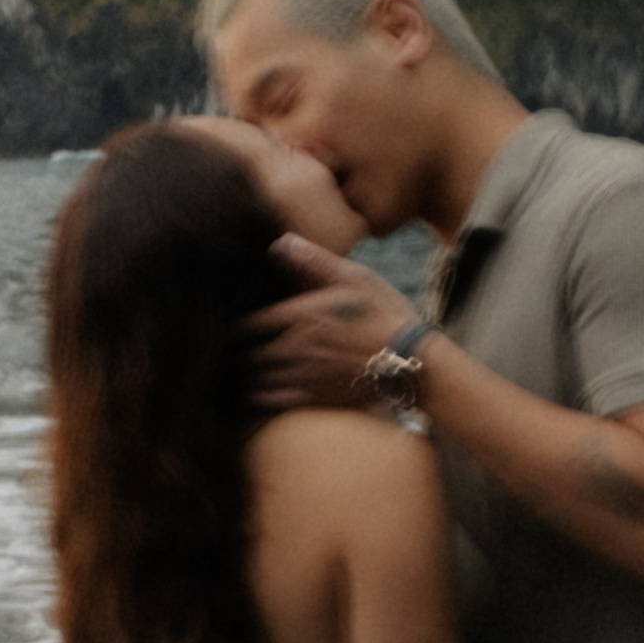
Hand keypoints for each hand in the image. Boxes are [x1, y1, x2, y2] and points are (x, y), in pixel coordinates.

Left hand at [248, 236, 415, 409]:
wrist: (413, 361)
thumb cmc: (386, 314)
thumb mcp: (355, 277)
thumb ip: (315, 260)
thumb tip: (281, 241)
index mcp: (300, 315)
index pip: (250, 323)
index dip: (236, 326)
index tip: (233, 327)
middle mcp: (295, 347)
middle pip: (249, 354)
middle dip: (237, 354)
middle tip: (229, 353)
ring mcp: (303, 375)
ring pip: (257, 380)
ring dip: (246, 377)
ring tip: (239, 375)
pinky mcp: (315, 398)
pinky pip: (272, 401)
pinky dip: (259, 398)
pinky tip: (257, 394)